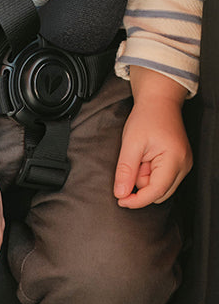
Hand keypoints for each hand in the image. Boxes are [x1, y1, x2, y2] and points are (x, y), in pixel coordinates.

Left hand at [114, 67, 192, 208]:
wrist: (159, 102)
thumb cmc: (146, 118)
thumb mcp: (130, 145)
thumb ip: (125, 171)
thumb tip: (120, 194)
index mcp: (175, 159)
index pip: (156, 192)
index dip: (136, 200)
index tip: (120, 200)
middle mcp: (184, 165)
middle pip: (159, 193)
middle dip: (141, 186)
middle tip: (133, 165)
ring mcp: (184, 165)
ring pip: (160, 188)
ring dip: (145, 179)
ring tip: (140, 159)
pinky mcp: (179, 164)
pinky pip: (162, 179)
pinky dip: (149, 174)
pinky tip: (146, 160)